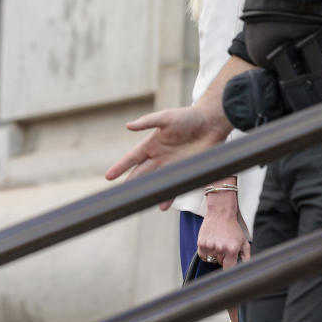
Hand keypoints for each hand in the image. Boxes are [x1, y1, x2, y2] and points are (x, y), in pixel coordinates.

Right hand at [105, 106, 225, 208]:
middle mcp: (160, 156)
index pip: (132, 158)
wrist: (212, 122)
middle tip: (118, 195)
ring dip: (147, 191)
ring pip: (155, 181)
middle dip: (130, 182)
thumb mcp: (166, 117)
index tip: (109, 176)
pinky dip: (168, 195)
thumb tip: (128, 126)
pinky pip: (174, 185)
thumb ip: (147, 122)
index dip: (121, 167)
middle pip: (141, 172)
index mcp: (152, 143)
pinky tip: (162, 205)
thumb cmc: (189, 116)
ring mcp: (172, 164)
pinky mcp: (185, 170)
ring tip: (137, 202)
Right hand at [197, 205, 250, 268]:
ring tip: (217, 244)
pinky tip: (210, 245)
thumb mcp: (243, 241)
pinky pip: (202, 256)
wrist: (220, 213)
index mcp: (231, 249)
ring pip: (211, 259)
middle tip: (224, 247)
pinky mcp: (201, 243)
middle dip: (223, 257)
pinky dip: (206, 253)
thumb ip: (246, 256)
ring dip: (214, 254)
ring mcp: (209, 246)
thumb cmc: (232, 227)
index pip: (228, 268)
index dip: (229, 267)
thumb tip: (245, 267)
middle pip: (220, 263)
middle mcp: (220, 249)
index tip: (228, 265)